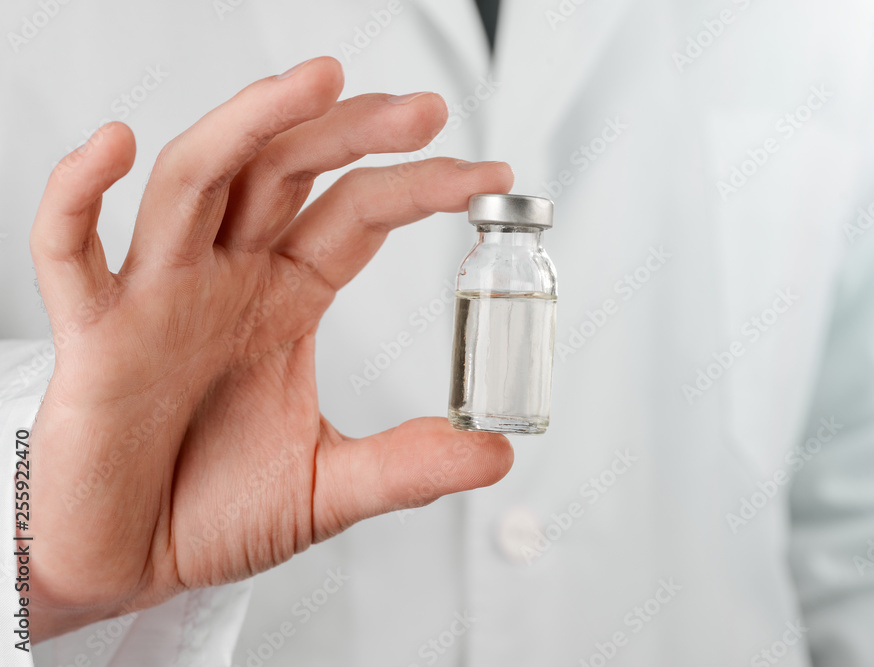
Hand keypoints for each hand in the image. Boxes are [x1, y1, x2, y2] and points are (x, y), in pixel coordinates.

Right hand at [27, 56, 513, 640]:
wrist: (128, 562)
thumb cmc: (212, 512)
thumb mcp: (327, 487)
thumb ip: (406, 466)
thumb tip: (497, 455)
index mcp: (284, 300)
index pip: (356, 214)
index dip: (419, 188)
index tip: (488, 176)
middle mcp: (226, 280)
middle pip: (286, 172)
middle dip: (352, 132)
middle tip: (426, 110)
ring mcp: (157, 296)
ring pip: (197, 182)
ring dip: (252, 125)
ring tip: (319, 82)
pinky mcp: (93, 334)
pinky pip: (69, 250)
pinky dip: (78, 194)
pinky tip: (116, 147)